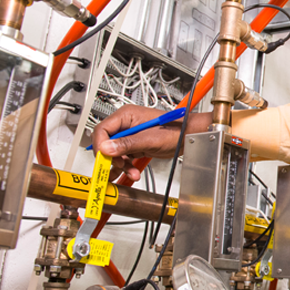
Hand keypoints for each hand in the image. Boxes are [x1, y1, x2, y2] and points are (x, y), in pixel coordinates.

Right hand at [91, 105, 210, 180]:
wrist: (189, 137)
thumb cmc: (175, 130)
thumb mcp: (149, 138)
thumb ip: (127, 143)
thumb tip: (106, 147)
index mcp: (126, 116)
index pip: (102, 130)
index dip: (100, 145)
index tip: (104, 157)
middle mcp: (126, 125)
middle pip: (106, 144)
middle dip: (113, 158)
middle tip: (121, 166)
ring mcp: (130, 136)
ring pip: (115, 154)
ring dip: (122, 165)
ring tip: (132, 172)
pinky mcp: (135, 146)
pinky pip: (124, 158)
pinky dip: (126, 167)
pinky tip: (130, 174)